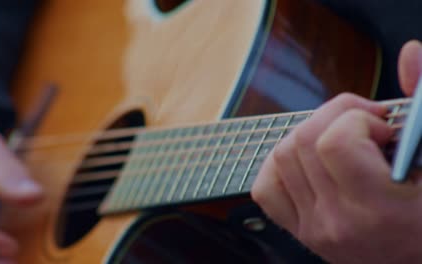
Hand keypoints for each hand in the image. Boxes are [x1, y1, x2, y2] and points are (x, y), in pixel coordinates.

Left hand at [252, 40, 421, 263]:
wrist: (420, 258)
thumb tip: (411, 53)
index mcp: (379, 208)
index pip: (334, 142)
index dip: (357, 119)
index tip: (383, 126)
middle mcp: (338, 222)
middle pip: (303, 141)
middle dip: (334, 117)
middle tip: (364, 126)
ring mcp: (314, 229)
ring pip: (281, 156)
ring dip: (309, 135)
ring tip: (342, 142)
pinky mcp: (301, 232)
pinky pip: (266, 187)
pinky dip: (281, 165)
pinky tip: (311, 162)